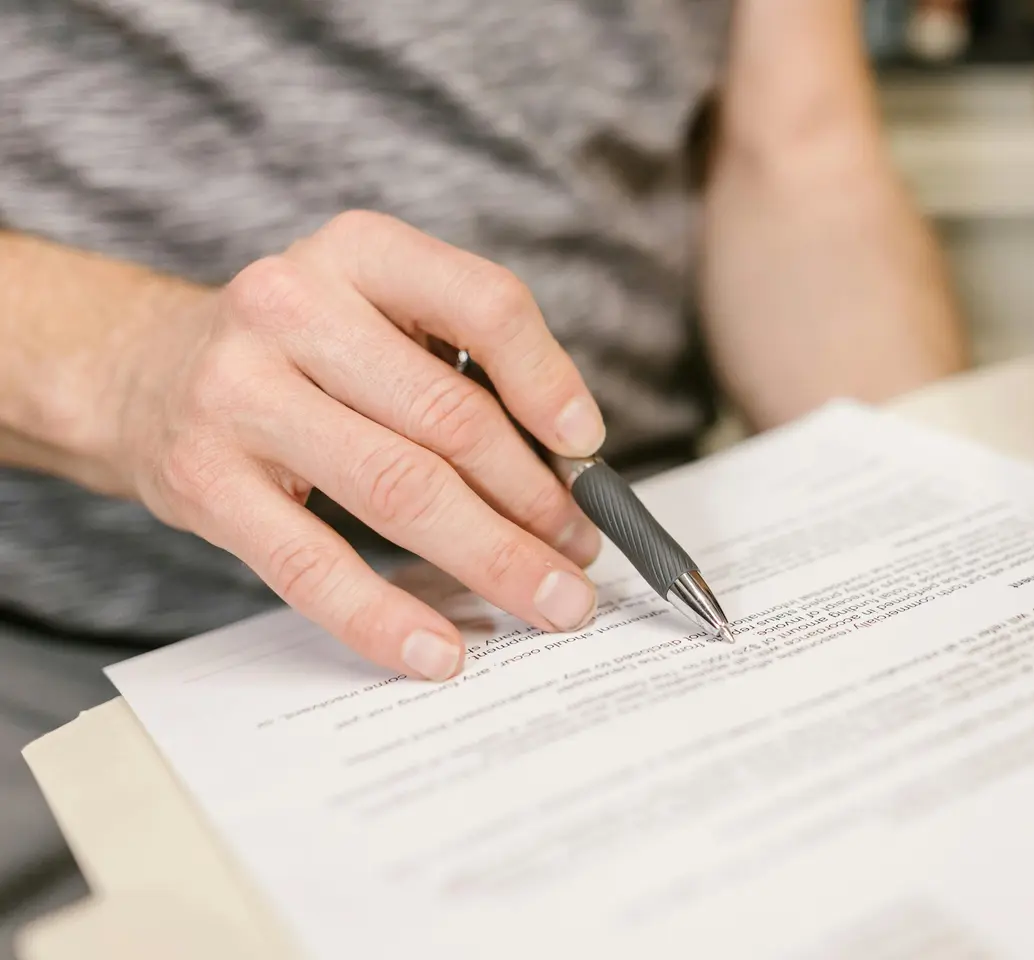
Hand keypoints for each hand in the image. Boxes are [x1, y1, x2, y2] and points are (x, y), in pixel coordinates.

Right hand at [106, 211, 604, 680]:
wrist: (147, 372)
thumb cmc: (299, 352)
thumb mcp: (378, 316)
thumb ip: (464, 368)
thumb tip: (568, 469)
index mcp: (360, 252)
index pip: (484, 305)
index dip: (549, 382)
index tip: (587, 447)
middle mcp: (292, 306)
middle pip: (449, 417)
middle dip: (535, 499)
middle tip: (580, 551)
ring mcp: (240, 393)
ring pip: (397, 489)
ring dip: (492, 556)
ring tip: (549, 598)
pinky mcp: (205, 481)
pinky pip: (312, 564)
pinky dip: (385, 617)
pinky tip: (441, 652)